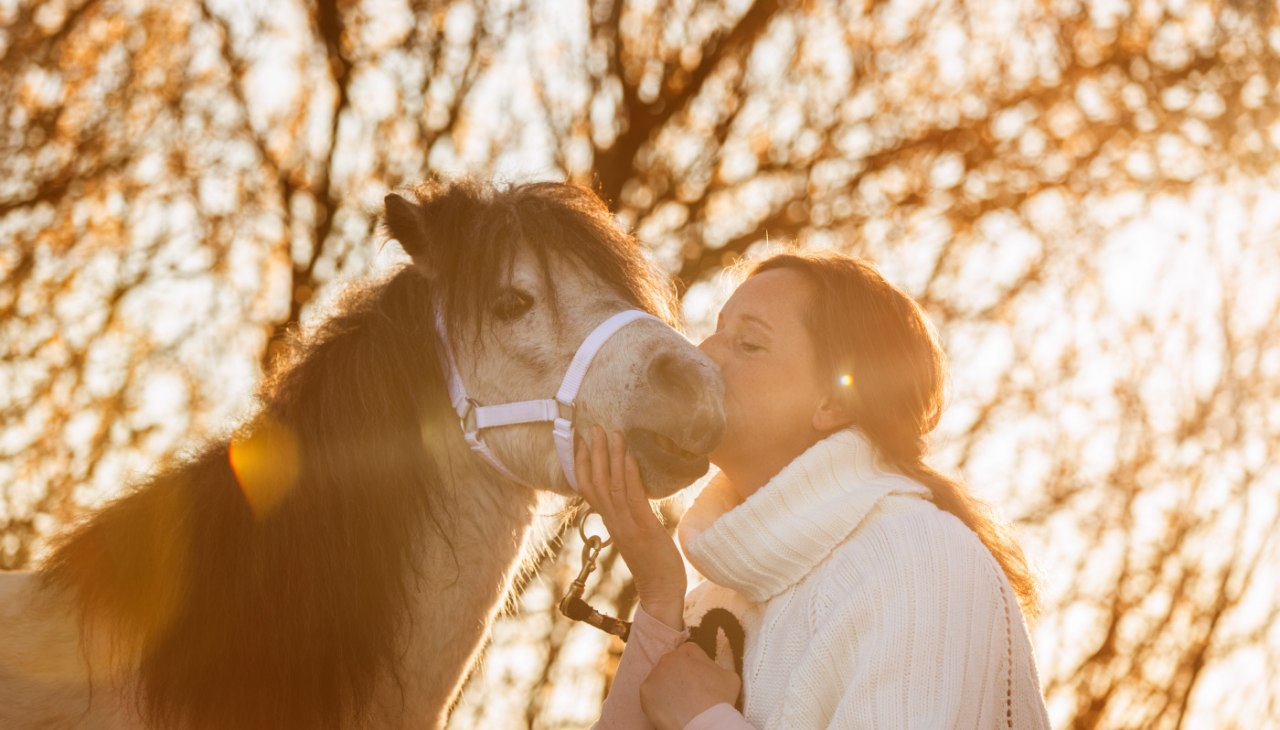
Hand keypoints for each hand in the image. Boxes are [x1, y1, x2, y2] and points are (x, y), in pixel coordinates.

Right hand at [575, 425, 686, 629]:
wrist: (661, 592)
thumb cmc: (653, 563)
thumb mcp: (637, 534)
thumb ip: (630, 515)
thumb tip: (632, 494)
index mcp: (611, 522)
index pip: (588, 489)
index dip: (581, 465)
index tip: (579, 442)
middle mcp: (613, 521)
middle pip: (595, 482)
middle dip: (593, 454)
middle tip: (594, 428)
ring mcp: (626, 525)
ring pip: (610, 485)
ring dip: (610, 457)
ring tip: (612, 433)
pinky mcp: (643, 528)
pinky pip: (632, 497)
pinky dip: (628, 475)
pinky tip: (629, 457)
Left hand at [640, 643, 741, 729]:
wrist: (705, 722)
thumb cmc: (720, 699)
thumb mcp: (728, 676)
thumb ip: (715, 667)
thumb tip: (710, 671)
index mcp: (688, 651)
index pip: (689, 653)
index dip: (694, 667)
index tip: (697, 680)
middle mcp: (669, 658)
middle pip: (672, 665)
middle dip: (678, 676)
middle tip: (688, 693)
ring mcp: (655, 674)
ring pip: (659, 680)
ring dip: (667, 688)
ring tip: (679, 704)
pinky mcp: (646, 692)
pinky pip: (651, 695)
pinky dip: (658, 702)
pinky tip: (669, 711)